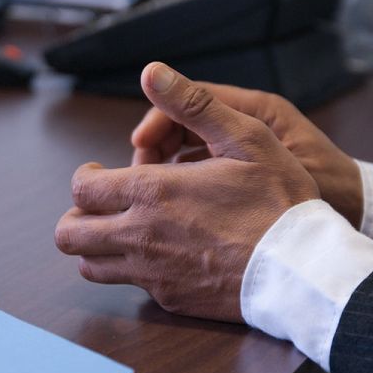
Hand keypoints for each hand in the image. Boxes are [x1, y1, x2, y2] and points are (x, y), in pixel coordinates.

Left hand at [55, 62, 318, 322]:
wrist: (303, 270)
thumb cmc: (280, 202)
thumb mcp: (246, 139)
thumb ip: (194, 105)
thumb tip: (152, 72)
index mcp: (152, 192)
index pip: (80, 190)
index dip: (84, 178)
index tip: (101, 174)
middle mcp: (141, 236)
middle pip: (69, 234)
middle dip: (78, 216)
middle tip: (103, 206)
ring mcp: (152, 272)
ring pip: (90, 266)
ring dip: (97, 247)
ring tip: (125, 231)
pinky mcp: (170, 299)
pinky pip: (131, 285)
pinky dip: (134, 269)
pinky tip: (163, 254)